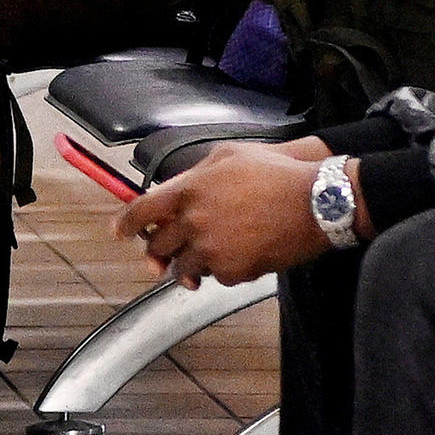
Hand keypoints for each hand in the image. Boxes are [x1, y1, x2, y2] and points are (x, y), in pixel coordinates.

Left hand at [115, 137, 340, 288]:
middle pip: (157, 246)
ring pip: (183, 268)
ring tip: (202, 259)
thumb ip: (195, 173)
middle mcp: (194, 222)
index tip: (119, 232)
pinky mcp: (234, 271)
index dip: (126, 224)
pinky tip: (239, 256)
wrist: (316, 202)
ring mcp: (212, 249)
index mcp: (188, 190)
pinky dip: (223, 271)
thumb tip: (178, 186)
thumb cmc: (277, 174)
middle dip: (157, 250)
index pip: (141, 211)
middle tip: (162, 252)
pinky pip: (216, 278)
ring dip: (188, 265)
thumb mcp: (228, 156)